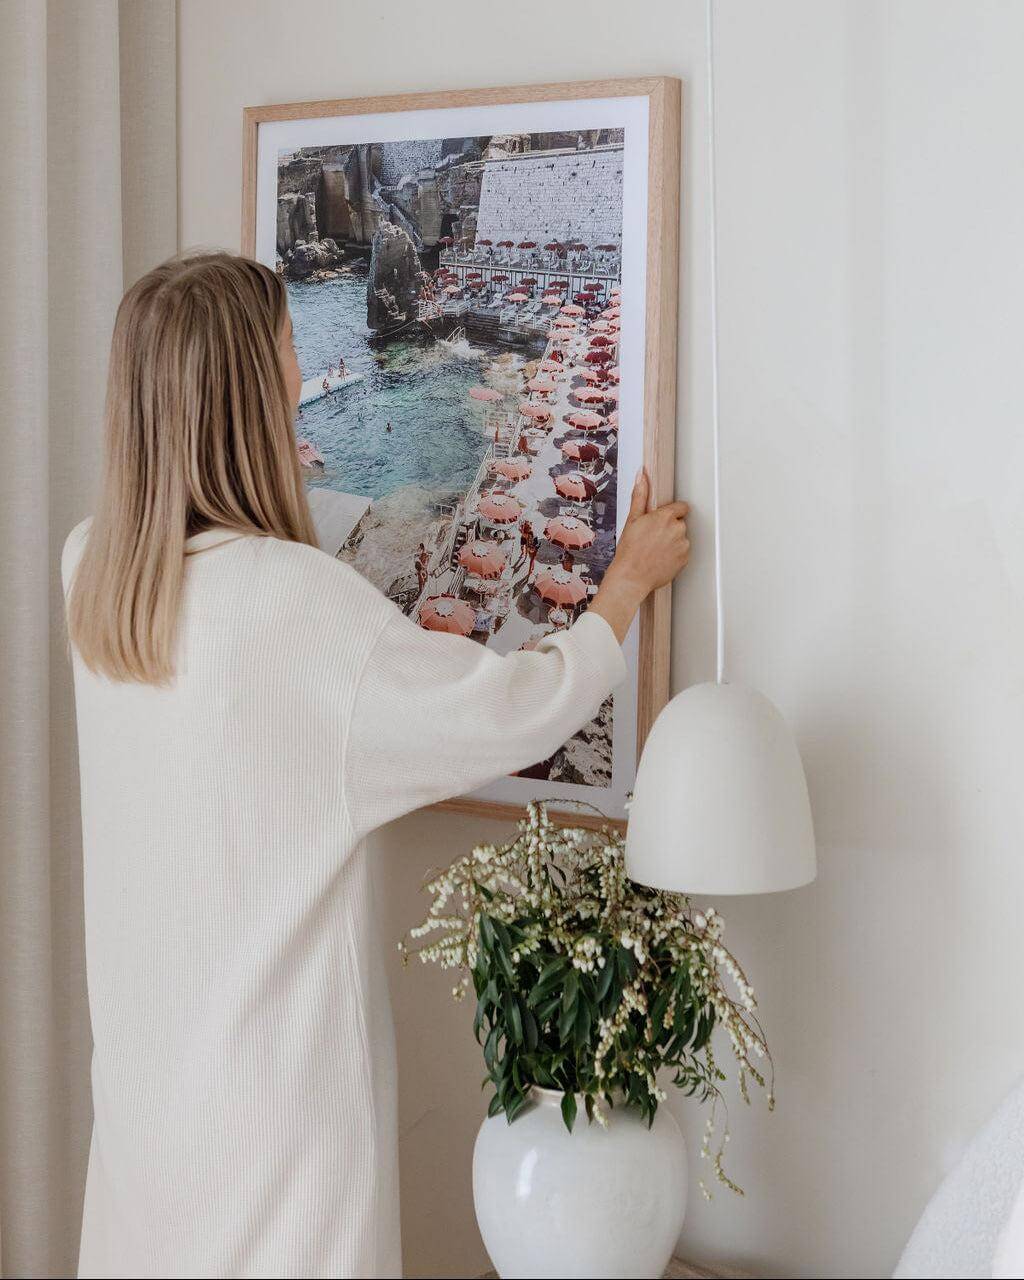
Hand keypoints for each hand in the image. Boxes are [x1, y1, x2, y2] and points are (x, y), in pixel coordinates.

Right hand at [590, 470, 689, 642]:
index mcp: (666, 516)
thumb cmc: (629, 550)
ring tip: (655, 550)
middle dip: (670, 528)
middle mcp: (678, 529)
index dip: (671, 514)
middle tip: (653, 538)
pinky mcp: (685, 559)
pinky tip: (660, 559)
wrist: (631, 577)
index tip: (661, 521)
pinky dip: (675, 555)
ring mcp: (683, 545)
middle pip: (680, 524)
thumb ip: (640, 496)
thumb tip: (641, 475)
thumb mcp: (632, 520)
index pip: (681, 507)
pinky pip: (683, 553)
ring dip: (673, 542)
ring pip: (681, 538)